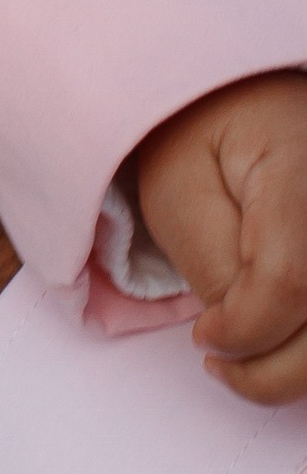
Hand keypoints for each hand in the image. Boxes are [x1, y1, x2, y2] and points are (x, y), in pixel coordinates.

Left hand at [140, 69, 306, 400]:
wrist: (243, 102)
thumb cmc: (201, 135)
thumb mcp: (178, 188)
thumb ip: (211, 264)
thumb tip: (237, 337)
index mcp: (302, 171)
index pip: (290, 282)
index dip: (245, 329)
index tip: (202, 336)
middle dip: (271, 371)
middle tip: (218, 363)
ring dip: (294, 371)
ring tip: (242, 355)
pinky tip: (274, 345)